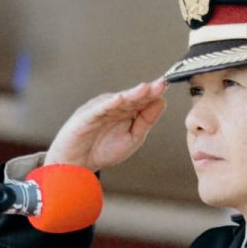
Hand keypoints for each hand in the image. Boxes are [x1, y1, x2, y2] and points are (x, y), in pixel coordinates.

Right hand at [45, 79, 166, 170]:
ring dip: (132, 94)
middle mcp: (114, 107)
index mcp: (126, 111)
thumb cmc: (102, 150)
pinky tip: (120, 99)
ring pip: (118, 100)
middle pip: (133, 97)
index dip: (155, 93)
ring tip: (146, 88)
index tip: (168, 87)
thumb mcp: (132, 138)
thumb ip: (146, 121)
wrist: (77, 164)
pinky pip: (99, 109)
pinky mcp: (86, 116)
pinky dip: (109, 103)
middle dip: (147, 91)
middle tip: (162, 84)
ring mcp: (100, 109)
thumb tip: (161, 101)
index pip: (143, 100)